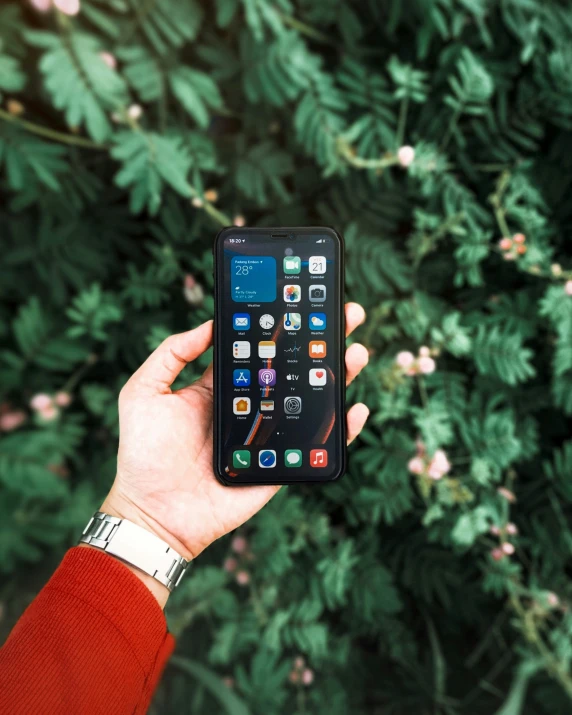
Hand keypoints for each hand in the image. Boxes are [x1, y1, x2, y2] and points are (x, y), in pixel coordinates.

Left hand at [100, 303, 368, 604]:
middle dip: (321, 341)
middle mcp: (250, 405)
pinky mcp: (280, 462)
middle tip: (347, 314)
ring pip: (311, 399)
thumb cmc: (143, 453)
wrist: (155, 512)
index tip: (302, 301)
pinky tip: (355, 408)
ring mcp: (269, 433)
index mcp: (223, 385)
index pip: (260, 348)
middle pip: (293, 367)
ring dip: (339, 374)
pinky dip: (341, 428)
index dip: (281, 326)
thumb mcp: (143, 392)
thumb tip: (210, 324)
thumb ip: (171, 354)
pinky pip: (315, 442)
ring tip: (355, 351)